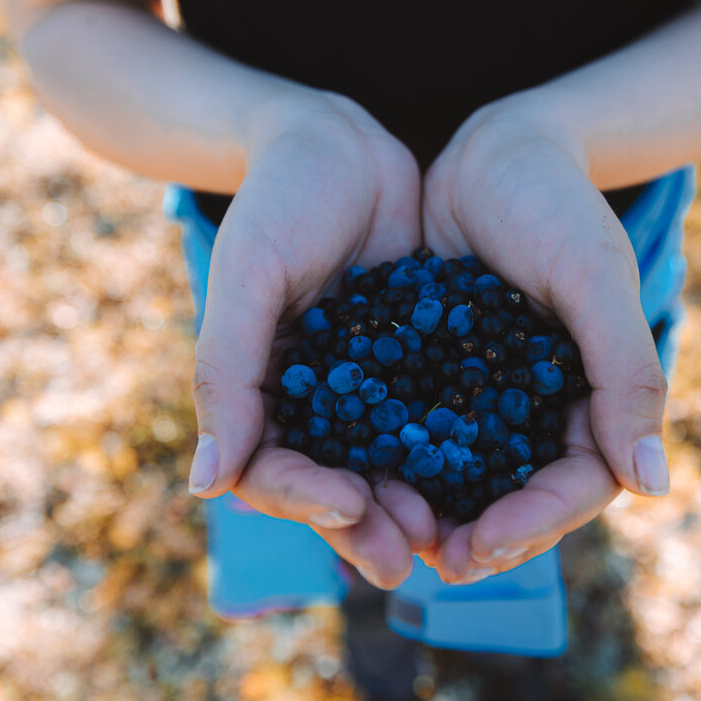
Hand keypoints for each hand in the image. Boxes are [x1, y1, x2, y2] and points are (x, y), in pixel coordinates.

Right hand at [188, 93, 434, 588]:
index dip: (305, 499)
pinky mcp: (417, 364)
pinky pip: (435, 420)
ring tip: (451, 539)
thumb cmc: (279, 200)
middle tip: (406, 559)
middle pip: (333, 483)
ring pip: (388, 466)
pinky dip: (457, 454)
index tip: (350, 507)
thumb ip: (228, 374)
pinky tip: (494, 477)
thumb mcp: (249, 276)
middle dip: (365, 525)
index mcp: (261, 391)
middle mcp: (312, 401)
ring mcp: (366, 387)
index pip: (272, 469)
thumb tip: (207, 487)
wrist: (341, 142)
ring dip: (413, 505)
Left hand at [418, 92, 670, 582]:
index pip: (579, 482)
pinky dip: (395, 459)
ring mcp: (486, 394)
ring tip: (393, 536)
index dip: (537, 520)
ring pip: (465, 475)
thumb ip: (625, 373)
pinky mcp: (436, 373)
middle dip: (483, 534)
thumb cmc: (556, 204)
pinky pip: (416, 429)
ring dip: (434, 511)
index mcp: (595, 394)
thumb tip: (653, 485)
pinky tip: (357, 476)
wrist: (492, 150)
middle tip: (435, 561)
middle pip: (520, 493)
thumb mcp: (592, 277)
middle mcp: (542, 406)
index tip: (487, 544)